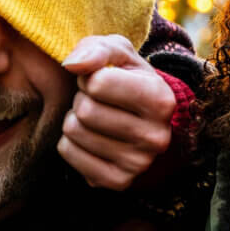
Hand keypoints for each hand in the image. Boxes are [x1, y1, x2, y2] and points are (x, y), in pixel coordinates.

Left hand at [59, 35, 176, 190]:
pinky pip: (68, 153)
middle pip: (85, 111)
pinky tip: (90, 137)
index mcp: (161, 101)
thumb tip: (71, 65)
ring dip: (74, 119)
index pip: (98, 83)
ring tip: (94, 117)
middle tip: (96, 101)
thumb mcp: (118, 52)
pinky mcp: (117, 181)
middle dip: (82, 99)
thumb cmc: (126, 78)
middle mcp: (156, 137)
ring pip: (73, 132)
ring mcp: (138, 164)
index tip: (100, 81)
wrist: (141, 120)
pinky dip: (70, 141)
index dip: (90, 77)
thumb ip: (97, 48)